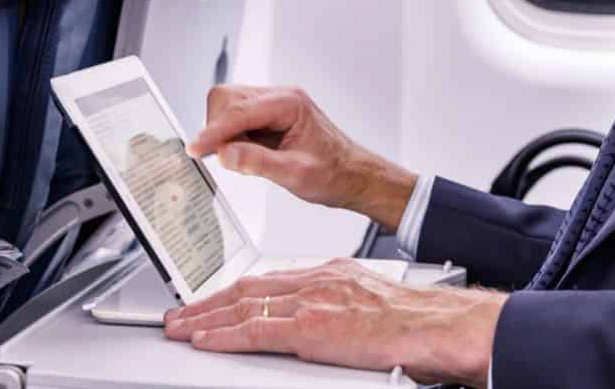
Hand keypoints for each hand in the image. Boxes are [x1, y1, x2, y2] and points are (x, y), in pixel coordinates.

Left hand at [163, 259, 505, 386]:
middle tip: (180, 315)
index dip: (235, 292)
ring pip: (242, 307)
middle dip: (210, 304)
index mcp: (329, 274)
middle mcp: (314, 282)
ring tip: (179, 329)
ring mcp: (310, 304)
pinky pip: (254, 331)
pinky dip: (223, 336)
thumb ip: (341, 305)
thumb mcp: (370, 299)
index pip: (269, 280)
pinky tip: (204, 341)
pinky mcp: (309, 329)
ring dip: (205, 320)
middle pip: (248, 289)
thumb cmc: (414, 321)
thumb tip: (327, 322)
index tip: (214, 301)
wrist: (435, 324)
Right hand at [188, 85, 415, 230]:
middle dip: (217, 127)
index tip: (196, 149)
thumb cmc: (334, 173)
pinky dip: (231, 135)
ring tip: (240, 157)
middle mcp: (280, 98)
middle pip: (227, 98)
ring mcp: (273, 105)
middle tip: (224, 157)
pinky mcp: (268, 116)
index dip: (214, 132)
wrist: (352, 175)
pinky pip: (237, 117)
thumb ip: (258, 163)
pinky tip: (244, 153)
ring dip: (224, 131)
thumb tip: (226, 154)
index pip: (239, 111)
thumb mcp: (296, 174)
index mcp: (289, 104)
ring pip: (228, 105)